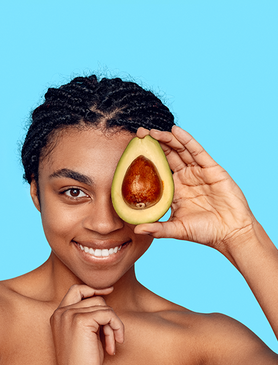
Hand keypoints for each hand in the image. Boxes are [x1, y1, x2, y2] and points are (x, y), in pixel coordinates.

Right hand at [50, 285, 123, 364]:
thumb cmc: (81, 364)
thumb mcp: (84, 336)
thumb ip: (90, 319)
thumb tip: (106, 306)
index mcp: (59, 314)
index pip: (76, 290)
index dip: (93, 289)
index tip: (109, 291)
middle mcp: (62, 311)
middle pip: (94, 298)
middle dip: (108, 315)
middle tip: (113, 336)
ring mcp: (70, 314)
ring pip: (103, 306)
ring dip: (113, 325)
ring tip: (111, 344)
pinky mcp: (81, 320)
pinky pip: (107, 314)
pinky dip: (116, 327)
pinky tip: (113, 344)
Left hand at [134, 125, 255, 255]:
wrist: (231, 234)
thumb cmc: (205, 232)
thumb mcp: (177, 229)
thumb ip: (157, 228)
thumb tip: (136, 230)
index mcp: (174, 189)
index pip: (157, 168)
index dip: (146, 158)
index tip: (132, 149)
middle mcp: (185, 177)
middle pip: (167, 155)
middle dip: (154, 144)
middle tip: (140, 133)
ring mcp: (198, 172)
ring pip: (180, 150)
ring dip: (167, 139)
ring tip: (153, 131)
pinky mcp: (212, 169)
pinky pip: (197, 151)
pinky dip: (187, 140)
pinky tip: (176, 130)